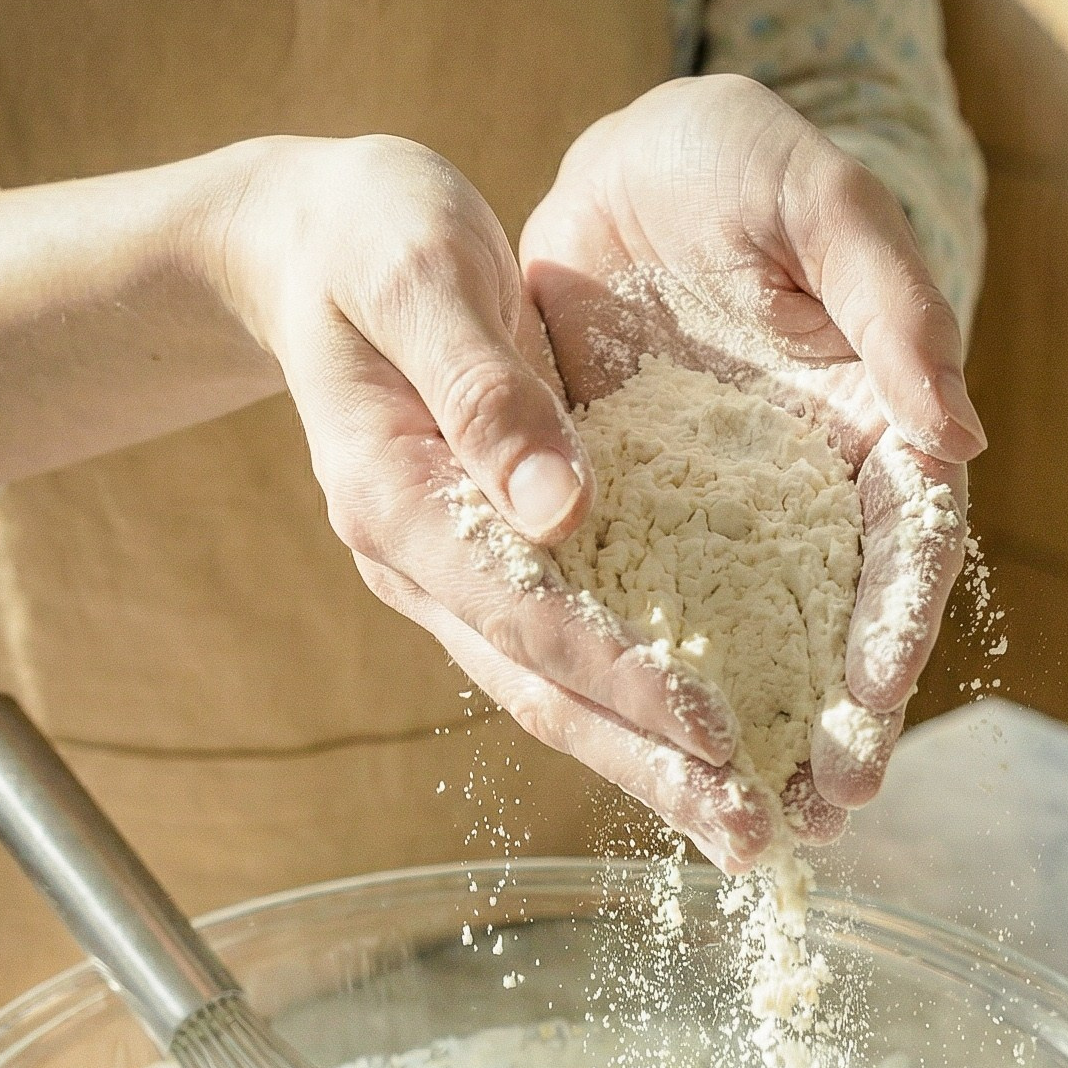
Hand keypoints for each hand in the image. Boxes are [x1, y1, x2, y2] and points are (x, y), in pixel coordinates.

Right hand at [216, 136, 772, 866]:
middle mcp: (419, 561)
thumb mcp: (419, 267)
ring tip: (746, 828)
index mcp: (395, 495)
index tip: (715, 726)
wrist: (315, 245)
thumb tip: (558, 507)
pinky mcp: (488, 566)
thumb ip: (482, 386)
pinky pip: (566, 658)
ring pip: (553, 695)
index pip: (523, 608)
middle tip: (751, 835)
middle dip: (649, 765)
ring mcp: (449, 576)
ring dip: (650, 767)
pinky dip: (636, 713)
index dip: (622, 672)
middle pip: (542, 689)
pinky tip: (710, 754)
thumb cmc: (369, 232)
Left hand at [520, 77, 982, 837]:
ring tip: (754, 830)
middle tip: (825, 811)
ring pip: (753, 650)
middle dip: (839, 726)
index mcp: (877, 429)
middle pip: (840, 630)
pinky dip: (660, 698)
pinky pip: (654, 626)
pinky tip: (657, 768)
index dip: (899, 628)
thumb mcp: (818, 205)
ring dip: (757, 741)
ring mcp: (726, 525)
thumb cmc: (737, 162)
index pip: (908, 548)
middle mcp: (809, 499)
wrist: (615, 168)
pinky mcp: (643, 533)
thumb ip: (892, 306)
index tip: (874, 702)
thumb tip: (963, 436)